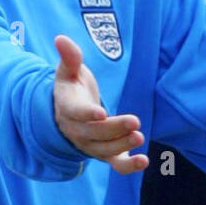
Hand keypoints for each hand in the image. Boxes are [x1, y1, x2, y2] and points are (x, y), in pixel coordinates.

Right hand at [52, 35, 148, 173]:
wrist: (68, 114)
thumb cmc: (71, 88)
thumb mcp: (68, 72)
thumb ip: (69, 57)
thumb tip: (61, 38)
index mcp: (67, 109)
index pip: (76, 113)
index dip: (87, 114)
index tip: (100, 112)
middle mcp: (78, 131)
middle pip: (95, 133)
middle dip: (114, 129)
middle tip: (135, 121)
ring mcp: (91, 145)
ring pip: (105, 150)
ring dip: (123, 145)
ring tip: (140, 136)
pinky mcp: (105, 153)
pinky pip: (115, 164)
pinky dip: (128, 166)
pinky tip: (144, 161)